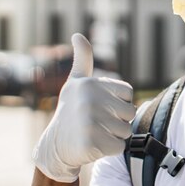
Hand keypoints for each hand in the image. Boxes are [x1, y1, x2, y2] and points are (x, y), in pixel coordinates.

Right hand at [32, 33, 135, 182]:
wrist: (54, 147)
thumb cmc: (71, 112)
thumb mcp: (75, 83)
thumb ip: (82, 60)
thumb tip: (78, 35)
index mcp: (90, 84)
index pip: (128, 94)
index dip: (117, 104)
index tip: (98, 107)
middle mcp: (89, 99)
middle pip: (130, 113)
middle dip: (118, 121)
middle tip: (96, 123)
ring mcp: (89, 121)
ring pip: (126, 131)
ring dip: (114, 136)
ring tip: (94, 133)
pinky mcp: (91, 142)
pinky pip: (120, 147)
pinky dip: (110, 150)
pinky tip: (93, 146)